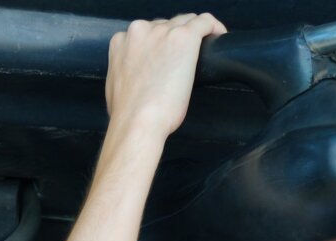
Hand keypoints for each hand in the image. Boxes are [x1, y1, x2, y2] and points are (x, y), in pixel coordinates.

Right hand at [105, 13, 226, 142]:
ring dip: (193, 34)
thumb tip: (140, 77)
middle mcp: (140, 31)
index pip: (146, 32)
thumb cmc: (128, 114)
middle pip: (166, 25)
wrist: (137, 122)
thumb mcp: (118, 85)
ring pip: (186, 21)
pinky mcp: (184, 37)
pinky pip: (205, 21)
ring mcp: (163, 32)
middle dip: (176, 39)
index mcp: (121, 41)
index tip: (168, 57)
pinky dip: (213, 27)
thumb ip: (127, 72)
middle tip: (184, 61)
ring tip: (202, 53)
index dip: (160, 44)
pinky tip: (218, 38)